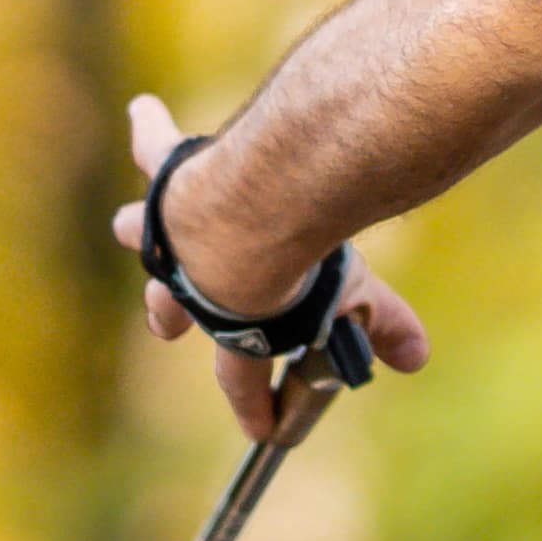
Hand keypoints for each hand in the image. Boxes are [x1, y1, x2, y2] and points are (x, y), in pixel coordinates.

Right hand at [109, 94, 431, 438]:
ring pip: (143, 233)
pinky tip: (142, 108)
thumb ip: (381, 325)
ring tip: (125, 226)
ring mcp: (174, 229)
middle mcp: (190, 280)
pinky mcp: (173, 176)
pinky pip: (153, 147)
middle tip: (164, 326)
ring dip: (138, 231)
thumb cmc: (303, 260)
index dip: (255, 408)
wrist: (261, 206)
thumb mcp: (350, 299)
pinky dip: (148, 127)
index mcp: (234, 323)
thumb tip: (416, 359)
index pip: (241, 378)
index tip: (266, 432)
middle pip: (172, 304)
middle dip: (168, 316)